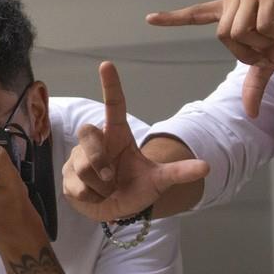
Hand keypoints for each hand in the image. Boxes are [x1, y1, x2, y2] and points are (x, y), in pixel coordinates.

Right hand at [62, 62, 208, 221]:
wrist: (117, 209)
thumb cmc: (136, 187)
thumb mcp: (159, 181)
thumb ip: (178, 173)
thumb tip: (207, 166)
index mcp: (117, 134)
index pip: (114, 105)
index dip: (110, 85)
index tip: (107, 64)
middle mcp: (96, 141)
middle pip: (88, 134)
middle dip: (99, 159)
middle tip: (111, 179)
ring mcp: (78, 157)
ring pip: (83, 167)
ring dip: (100, 187)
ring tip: (107, 191)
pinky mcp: (67, 177)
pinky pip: (77, 186)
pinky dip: (91, 198)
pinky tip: (94, 198)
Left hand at [148, 0, 273, 117]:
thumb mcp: (271, 60)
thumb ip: (254, 81)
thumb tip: (249, 113)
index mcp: (231, 11)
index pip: (197, 15)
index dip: (173, 19)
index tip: (149, 18)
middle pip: (225, 36)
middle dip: (251, 49)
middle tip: (272, 39)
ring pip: (241, 32)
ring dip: (265, 41)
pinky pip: (260, 26)